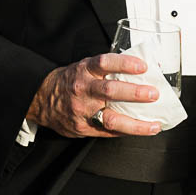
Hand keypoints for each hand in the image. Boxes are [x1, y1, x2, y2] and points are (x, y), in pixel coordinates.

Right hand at [27, 53, 160, 138]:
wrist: (42, 99)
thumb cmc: (71, 81)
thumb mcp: (85, 68)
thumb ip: (108, 69)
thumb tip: (143, 70)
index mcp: (85, 70)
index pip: (105, 63)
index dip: (125, 64)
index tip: (143, 66)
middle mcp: (83, 89)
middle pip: (110, 91)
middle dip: (134, 93)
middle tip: (153, 94)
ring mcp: (82, 110)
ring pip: (110, 118)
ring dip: (135, 123)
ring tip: (153, 125)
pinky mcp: (83, 127)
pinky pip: (107, 132)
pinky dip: (126, 132)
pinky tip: (141, 131)